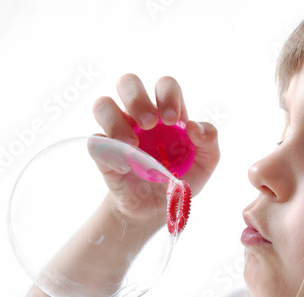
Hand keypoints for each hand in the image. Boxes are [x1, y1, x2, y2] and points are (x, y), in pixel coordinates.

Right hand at [90, 74, 219, 224]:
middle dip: (137, 99)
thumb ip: (209, 139)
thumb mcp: (206, 161)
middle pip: (128, 82)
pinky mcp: (104, 154)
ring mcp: (118, 132)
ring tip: (132, 144)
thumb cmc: (182, 177)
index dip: (167, 95)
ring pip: (102, 104)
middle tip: (148, 124)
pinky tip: (125, 168)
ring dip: (115, 120)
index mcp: (166, 111)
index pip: (164, 85)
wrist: (158, 208)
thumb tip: (193, 126)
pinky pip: (95, 142)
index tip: (172, 120)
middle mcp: (139, 115)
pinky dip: (108, 152)